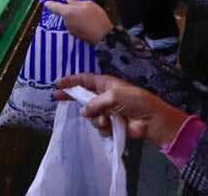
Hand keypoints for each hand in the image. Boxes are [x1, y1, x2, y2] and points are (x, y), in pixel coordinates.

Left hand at [43, 0, 113, 44]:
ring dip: (74, 17)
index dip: (49, 3)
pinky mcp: (75, 35)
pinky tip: (87, 23)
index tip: (47, 1)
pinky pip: (73, 26)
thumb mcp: (88, 4)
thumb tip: (68, 0)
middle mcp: (65, 22)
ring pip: (69, 19)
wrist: (103, 36)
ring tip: (87, 16)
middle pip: (63, 13)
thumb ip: (76, 2)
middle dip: (69, 9)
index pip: (52, 7)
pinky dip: (78, 23)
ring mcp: (69, 30)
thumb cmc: (96, 17)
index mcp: (66, 12)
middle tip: (81, 7)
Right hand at [54, 73, 188, 145]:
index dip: (72, 80)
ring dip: (96, 118)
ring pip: (91, 115)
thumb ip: (95, 102)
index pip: (85, 79)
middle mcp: (104, 96)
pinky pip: (99, 126)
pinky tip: (111, 127)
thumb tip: (83, 111)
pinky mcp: (111, 124)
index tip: (59, 84)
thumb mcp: (113, 96)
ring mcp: (107, 111)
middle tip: (56, 98)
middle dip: (72, 98)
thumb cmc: (135, 101)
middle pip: (83, 96)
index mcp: (106, 83)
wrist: (151, 120)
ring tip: (106, 120)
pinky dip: (103, 127)